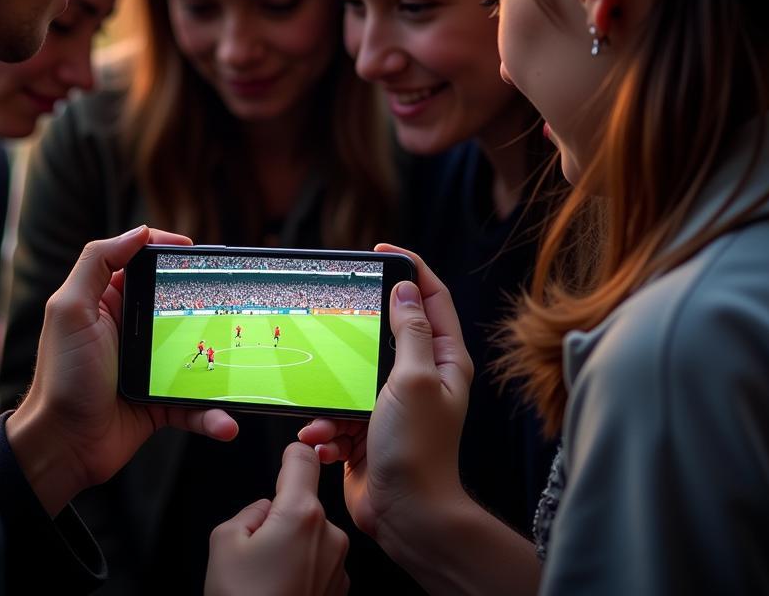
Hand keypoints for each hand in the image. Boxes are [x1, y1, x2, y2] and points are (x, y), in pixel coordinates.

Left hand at [6, 225, 238, 514]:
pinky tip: (226, 422)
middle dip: (211, 306)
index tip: (198, 252)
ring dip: (220, 367)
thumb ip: (97, 263)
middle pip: (180, 308)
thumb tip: (140, 231)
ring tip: (241, 368)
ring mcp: (149, 368)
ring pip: (196, 357)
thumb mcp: (70, 310)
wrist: (61, 447)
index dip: (171, 253)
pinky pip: (194, 405)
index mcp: (109, 303)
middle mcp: (132, 331)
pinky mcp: (159, 404)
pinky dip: (212, 414)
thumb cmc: (62, 377)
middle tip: (237, 303)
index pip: (144, 265)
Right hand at [206, 442, 348, 595]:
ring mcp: (338, 564)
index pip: (303, 458)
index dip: (292, 451)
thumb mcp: (224, 541)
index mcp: (301, 514)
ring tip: (267, 579)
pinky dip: (301, 569)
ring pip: (309, 534)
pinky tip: (281, 591)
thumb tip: (264, 511)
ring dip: (291, 546)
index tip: (288, 453)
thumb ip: (248, 511)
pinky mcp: (339, 589)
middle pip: (301, 503)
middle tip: (256, 551)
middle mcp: (329, 534)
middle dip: (280, 517)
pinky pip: (317, 562)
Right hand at [298, 244, 472, 543]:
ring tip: (330, 418)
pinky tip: (325, 441)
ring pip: (350, 374)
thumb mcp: (414, 380)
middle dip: (354, 332)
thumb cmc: (417, 450)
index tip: (380, 251)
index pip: (431, 297)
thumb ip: (412, 331)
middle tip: (332, 322)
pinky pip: (336, 411)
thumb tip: (405, 288)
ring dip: (332, 396)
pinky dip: (325, 426)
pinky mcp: (366, 428)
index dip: (409, 268)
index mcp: (443, 359)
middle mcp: (420, 376)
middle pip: (386, 330)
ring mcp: (391, 402)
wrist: (404, 516)